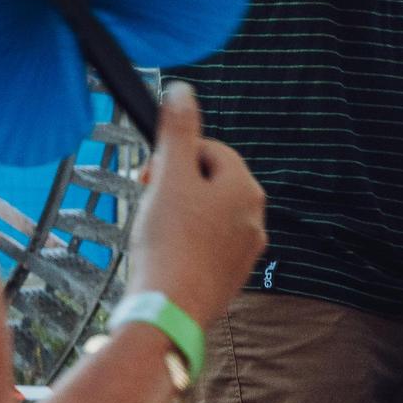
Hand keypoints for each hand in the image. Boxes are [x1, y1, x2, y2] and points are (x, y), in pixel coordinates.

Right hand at [127, 83, 266, 326]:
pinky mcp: (230, 278)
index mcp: (246, 189)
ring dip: (180, 214)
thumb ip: (178, 131)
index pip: (212, 151)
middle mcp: (255, 218)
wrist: (168, 312)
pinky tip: (164, 257)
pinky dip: (186, 245)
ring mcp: (246, 251)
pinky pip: (207, 247)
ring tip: (154, 231)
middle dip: (177, 185)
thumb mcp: (170, 177)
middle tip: (147, 199)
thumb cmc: (169, 243)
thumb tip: (183, 91)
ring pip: (209, 216)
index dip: (177, 156)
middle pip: (212, 183)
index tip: (150, 173)